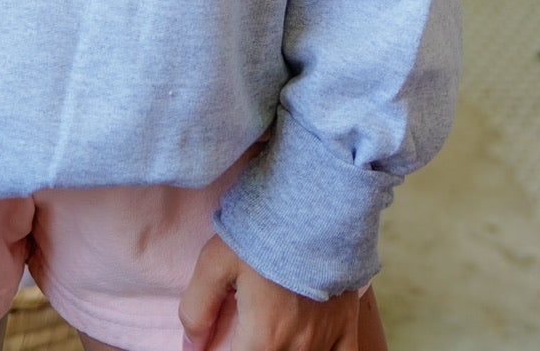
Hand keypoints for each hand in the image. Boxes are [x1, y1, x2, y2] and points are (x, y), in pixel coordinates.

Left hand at [180, 238, 386, 350]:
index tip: (220, 338)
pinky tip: (307, 344)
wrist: (318, 202)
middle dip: (250, 345)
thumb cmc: (264, 229)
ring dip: (280, 347)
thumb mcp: (216, 261)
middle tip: (244, 325)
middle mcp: (296, 348)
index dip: (221, 350)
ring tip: (270, 326)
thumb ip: (198, 309)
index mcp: (263, 338)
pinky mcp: (346, 326)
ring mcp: (324, 340)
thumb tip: (192, 345)